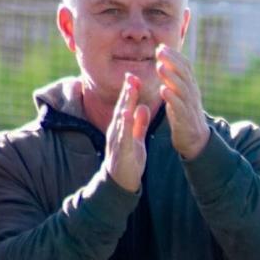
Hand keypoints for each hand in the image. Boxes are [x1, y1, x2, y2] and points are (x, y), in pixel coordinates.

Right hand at [103, 74, 150, 192]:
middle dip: (127, 92)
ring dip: (125, 103)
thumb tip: (143, 107)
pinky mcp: (120, 151)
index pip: (126, 106)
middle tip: (132, 76)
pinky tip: (127, 114)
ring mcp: (116, 140)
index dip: (130, 91)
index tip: (134, 76)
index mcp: (121, 127)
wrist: (121, 183)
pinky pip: (122, 135)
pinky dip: (124, 124)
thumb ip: (139, 123)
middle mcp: (116, 131)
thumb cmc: (128, 160)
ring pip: (120, 119)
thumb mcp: (136, 138)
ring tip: (130, 89)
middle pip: (121, 108)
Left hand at [156, 45, 209, 158]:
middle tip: (160, 51)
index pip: (185, 66)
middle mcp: (193, 93)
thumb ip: (174, 80)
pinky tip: (163, 90)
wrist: (195, 139)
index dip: (174, 55)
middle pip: (184, 73)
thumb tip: (164, 63)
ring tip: (160, 67)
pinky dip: (172, 97)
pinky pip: (180, 106)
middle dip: (172, 61)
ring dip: (171, 76)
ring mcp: (190, 105)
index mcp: (191, 86)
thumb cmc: (184, 115)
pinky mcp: (186, 118)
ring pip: (182, 87)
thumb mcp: (180, 95)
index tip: (161, 46)